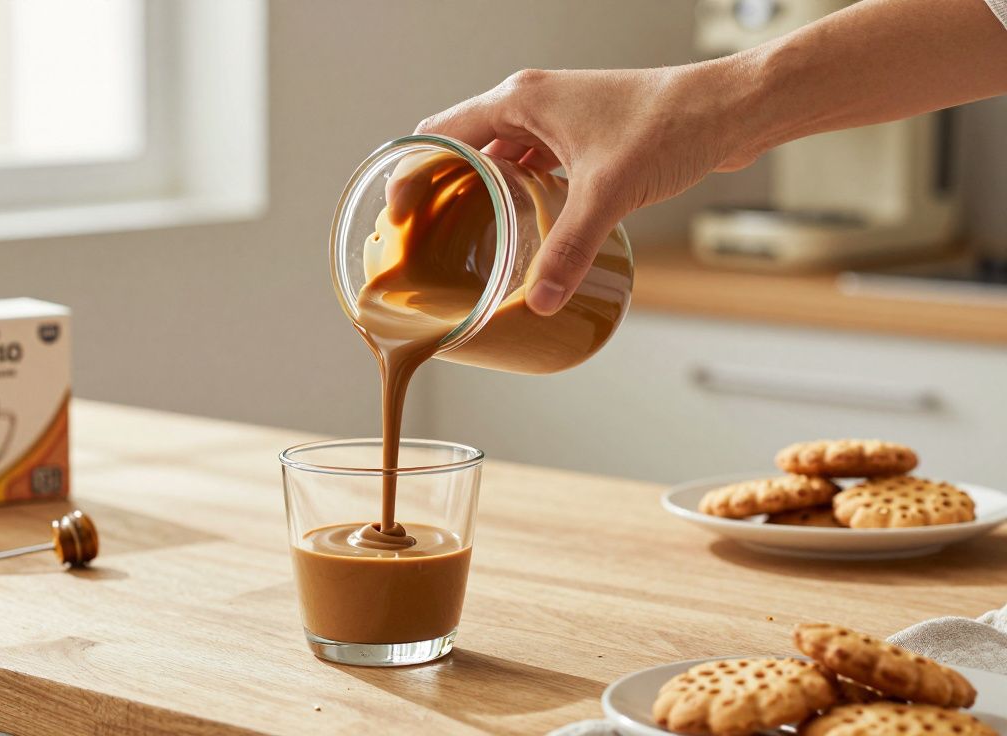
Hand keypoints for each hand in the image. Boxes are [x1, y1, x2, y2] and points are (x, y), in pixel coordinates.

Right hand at [415, 62, 760, 314]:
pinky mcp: (580, 135)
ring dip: (477, 191)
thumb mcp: (608, 194)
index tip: (396, 215)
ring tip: (463, 237)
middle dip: (439, 187)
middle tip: (424, 235)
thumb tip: (539, 299)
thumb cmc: (670, 125)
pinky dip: (514, 190)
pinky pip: (529, 162)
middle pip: (461, 145)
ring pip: (496, 155)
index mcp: (519, 100)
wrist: (728, 109)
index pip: (439, 134)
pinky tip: (519, 224)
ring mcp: (556, 117)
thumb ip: (568, 249)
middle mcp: (530, 103)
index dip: (410, 173)